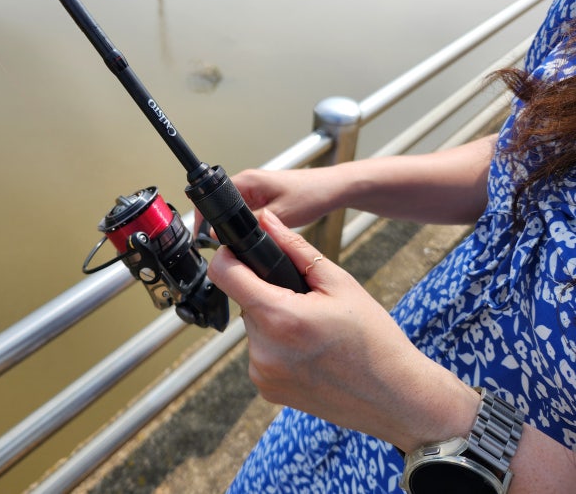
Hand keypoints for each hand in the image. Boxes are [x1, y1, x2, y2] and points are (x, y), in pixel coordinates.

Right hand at [192, 167, 334, 237]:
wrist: (333, 189)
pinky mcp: (264, 197)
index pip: (213, 197)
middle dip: (218, 224)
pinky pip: (246, 212)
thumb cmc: (312, 193)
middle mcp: (248, 182)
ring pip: (234, 211)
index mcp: (247, 180)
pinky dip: (247, 224)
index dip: (204, 217)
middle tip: (224, 244)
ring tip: (243, 239)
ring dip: (235, 225)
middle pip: (220, 205)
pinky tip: (255, 233)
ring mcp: (256, 190)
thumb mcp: (280, 215)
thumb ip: (251, 226)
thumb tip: (225, 235)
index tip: (202, 235)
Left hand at [207, 208, 479, 452]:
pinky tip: (310, 351)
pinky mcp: (266, 388)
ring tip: (313, 329)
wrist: (395, 397)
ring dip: (273, 320)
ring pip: (253, 327)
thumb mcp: (339, 284)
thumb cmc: (375, 340)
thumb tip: (267, 222)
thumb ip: (296, 249)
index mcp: (279, 316)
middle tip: (305, 301)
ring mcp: (262, 372)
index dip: (228, 256)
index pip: (225, 275)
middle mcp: (263, 348)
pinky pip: (260, 352)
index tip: (239, 252)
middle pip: (245, 301)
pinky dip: (277, 346)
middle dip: (267, 293)